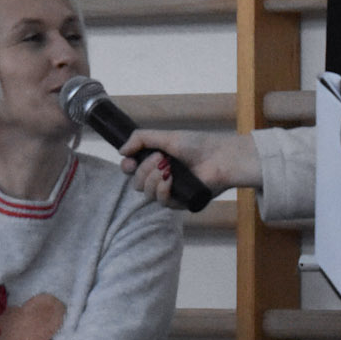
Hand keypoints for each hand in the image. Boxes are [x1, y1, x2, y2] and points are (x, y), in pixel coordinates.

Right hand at [117, 129, 260, 206]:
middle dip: (143, 170)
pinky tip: (170, 180)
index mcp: (157, 161)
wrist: (219, 158)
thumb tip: (121, 151)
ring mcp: (171, 190)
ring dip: (153, 179)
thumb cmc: (197, 145)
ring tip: (168, 168)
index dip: (127, 167)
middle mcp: (161, 176)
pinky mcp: (180, 202)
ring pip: (146, 193)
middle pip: (137, 182)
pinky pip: (161, 202)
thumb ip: (141, 139)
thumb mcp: (165, 137)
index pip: (132, 169)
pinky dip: (163, 190)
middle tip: (160, 159)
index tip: (129, 161)